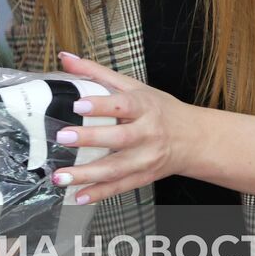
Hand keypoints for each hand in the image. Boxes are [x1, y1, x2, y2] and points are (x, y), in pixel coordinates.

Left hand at [52, 51, 201, 202]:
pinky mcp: (143, 177)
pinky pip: (119, 188)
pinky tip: (77, 196)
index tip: (78, 104)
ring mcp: (146, 159)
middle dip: (90, 139)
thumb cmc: (160, 110)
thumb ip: (97, 73)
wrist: (194, 139)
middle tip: (63, 137)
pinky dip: (98, 194)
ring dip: (86, 175)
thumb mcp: (133, 86)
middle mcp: (147, 134)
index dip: (101, 105)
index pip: (123, 105)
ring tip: (60, 176)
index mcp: (145, 107)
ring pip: (116, 169)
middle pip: (119, 138)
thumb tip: (66, 58)